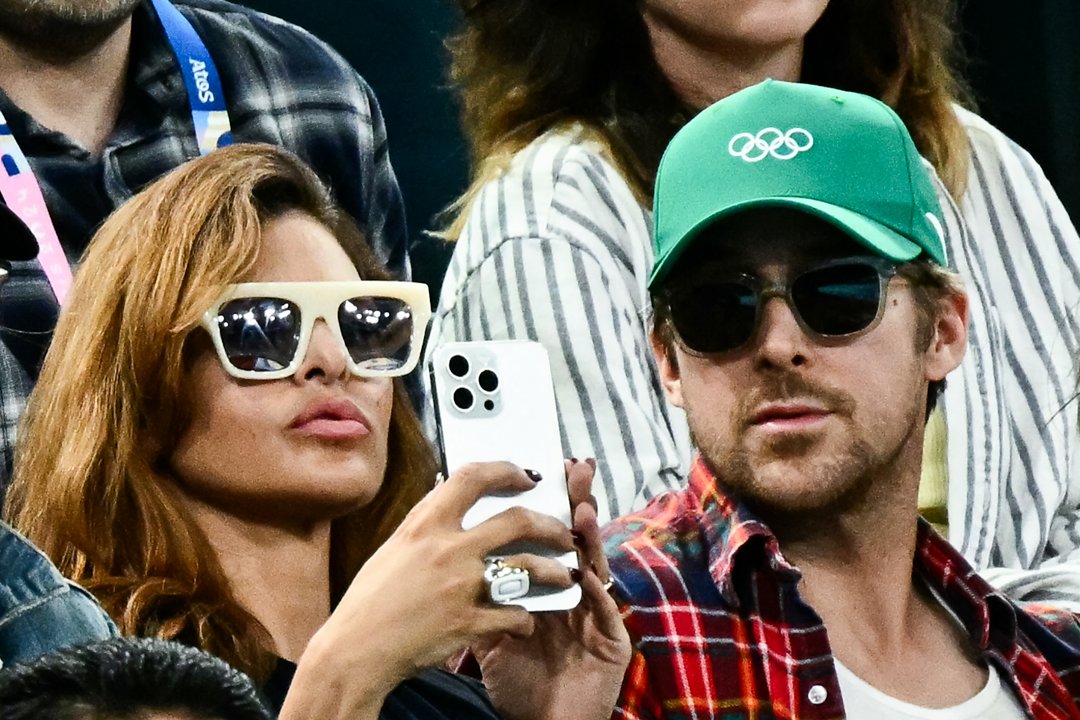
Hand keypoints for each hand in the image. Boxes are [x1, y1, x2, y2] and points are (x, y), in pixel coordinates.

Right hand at [282, 462, 575, 718]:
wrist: (357, 651)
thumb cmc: (370, 601)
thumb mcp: (394, 548)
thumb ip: (426, 523)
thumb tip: (446, 494)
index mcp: (425, 525)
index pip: (473, 478)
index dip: (506, 470)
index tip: (527, 475)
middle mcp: (448, 549)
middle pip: (517, 520)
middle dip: (549, 525)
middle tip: (562, 532)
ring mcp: (462, 586)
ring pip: (529, 567)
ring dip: (553, 571)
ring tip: (563, 576)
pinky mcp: (470, 622)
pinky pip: (515, 614)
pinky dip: (525, 618)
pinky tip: (525, 620)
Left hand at [474, 459, 631, 719]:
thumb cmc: (519, 684)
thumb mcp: (490, 635)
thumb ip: (479, 593)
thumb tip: (449, 546)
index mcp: (545, 588)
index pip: (548, 534)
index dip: (548, 501)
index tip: (538, 467)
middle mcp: (573, 594)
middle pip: (575, 539)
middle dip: (576, 502)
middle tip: (574, 469)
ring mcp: (594, 615)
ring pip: (595, 567)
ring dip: (588, 538)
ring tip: (579, 511)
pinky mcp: (611, 642)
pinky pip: (604, 611)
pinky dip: (595, 590)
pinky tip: (585, 572)